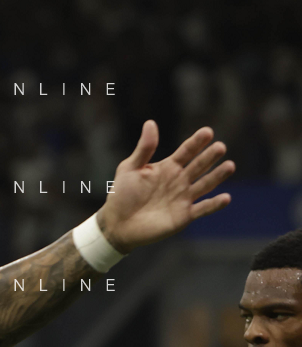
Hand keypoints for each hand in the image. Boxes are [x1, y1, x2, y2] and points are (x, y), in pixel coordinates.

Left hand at [95, 121, 234, 253]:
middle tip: (220, 147)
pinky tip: (226, 198)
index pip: (186, 151)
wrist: (117, 224)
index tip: (208, 131)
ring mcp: (183, 198)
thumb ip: (144, 148)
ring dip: (218, 176)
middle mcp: (179, 180)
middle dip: (210, 157)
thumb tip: (150, 122)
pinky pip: (203, 209)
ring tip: (230, 166)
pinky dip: (214, 204)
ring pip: (205, 184)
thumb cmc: (121, 195)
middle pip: (199, 166)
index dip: (197, 142)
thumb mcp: (130, 168)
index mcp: (168, 167)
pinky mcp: (184, 215)